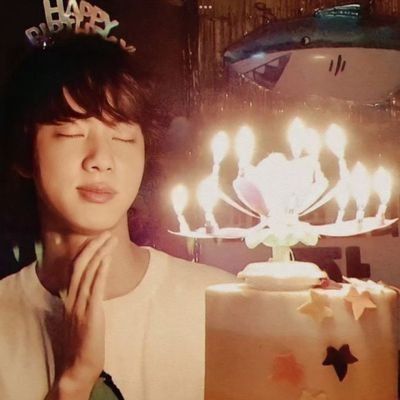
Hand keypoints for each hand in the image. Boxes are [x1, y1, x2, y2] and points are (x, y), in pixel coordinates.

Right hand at [50, 231, 116, 397]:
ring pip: (88, 272)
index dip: (86, 251)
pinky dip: (100, 270)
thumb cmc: (83, 342)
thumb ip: (86, 301)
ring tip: (111, 239)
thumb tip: (95, 288)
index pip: (76, 269)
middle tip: (107, 232)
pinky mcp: (90, 314)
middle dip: (94, 246)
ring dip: (100, 253)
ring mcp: (80, 306)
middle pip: (81, 265)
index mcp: (71, 299)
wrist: (79, 366)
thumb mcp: (81, 317)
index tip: (97, 239)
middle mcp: (73, 299)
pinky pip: (95, 288)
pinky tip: (107, 258)